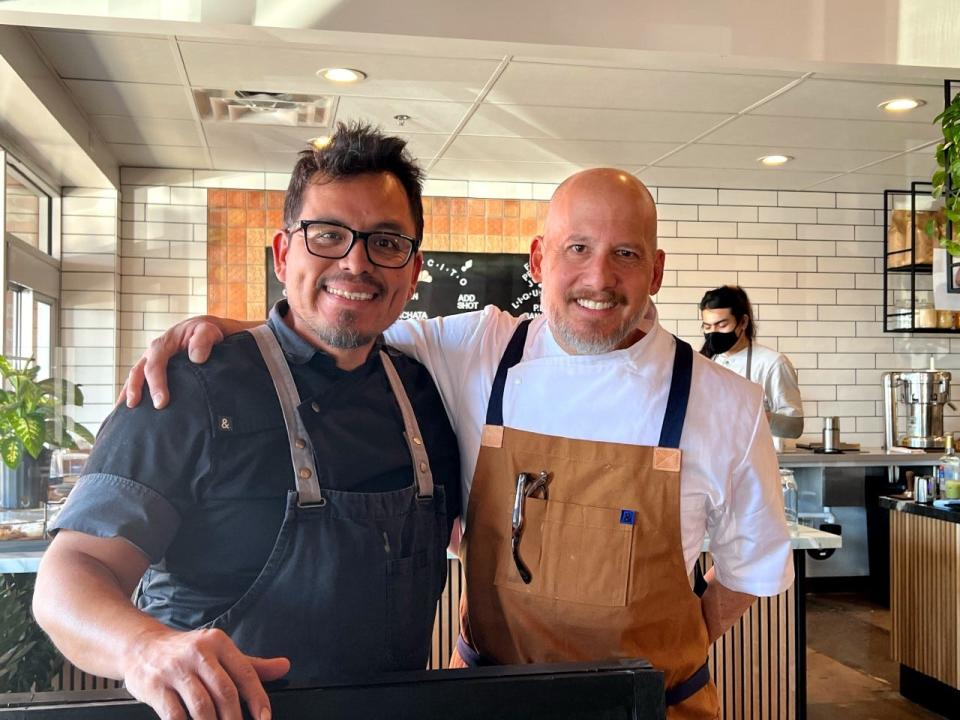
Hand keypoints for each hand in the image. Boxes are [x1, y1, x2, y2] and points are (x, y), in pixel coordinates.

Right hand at [120, 316, 227, 408]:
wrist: (204, 331)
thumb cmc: (207, 332)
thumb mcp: (208, 330)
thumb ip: (203, 339)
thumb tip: (196, 357)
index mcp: (164, 344)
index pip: (155, 364)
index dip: (156, 384)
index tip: (161, 402)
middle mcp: (153, 353)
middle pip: (138, 372)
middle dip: (137, 391)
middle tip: (139, 408)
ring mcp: (150, 361)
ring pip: (134, 377)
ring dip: (129, 393)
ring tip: (124, 413)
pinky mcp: (153, 369)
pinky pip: (138, 381)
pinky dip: (130, 393)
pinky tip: (126, 409)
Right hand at [123, 626, 288, 719]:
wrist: (142, 646)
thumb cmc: (186, 653)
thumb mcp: (220, 651)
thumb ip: (251, 664)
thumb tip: (284, 666)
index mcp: (219, 643)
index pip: (246, 673)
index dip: (258, 699)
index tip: (265, 718)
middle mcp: (198, 652)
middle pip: (225, 692)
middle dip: (235, 718)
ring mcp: (175, 669)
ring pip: (202, 705)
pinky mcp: (156, 686)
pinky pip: (175, 715)